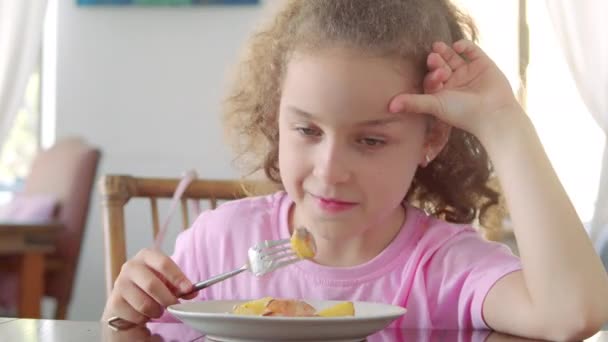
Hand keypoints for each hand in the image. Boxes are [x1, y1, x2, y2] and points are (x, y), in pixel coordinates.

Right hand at [102, 248, 195, 323]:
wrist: (127, 297)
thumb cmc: (151, 285)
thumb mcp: (167, 281)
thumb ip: (181, 285)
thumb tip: (193, 291)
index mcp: (146, 256)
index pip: (163, 263)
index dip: (178, 277)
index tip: (189, 289)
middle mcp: (130, 266)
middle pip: (152, 285)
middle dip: (167, 299)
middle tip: (174, 306)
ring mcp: (120, 283)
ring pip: (144, 304)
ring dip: (156, 311)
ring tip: (158, 309)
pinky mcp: (114, 301)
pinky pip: (136, 315)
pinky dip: (145, 318)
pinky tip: (144, 313)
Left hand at [389, 39, 522, 140]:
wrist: (492, 113)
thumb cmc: (462, 113)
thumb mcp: (434, 105)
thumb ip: (413, 103)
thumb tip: (389, 106)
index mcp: (443, 93)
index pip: (431, 77)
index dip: (430, 74)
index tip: (431, 75)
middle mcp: (455, 82)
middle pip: (441, 65)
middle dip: (436, 61)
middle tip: (432, 58)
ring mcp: (469, 72)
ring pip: (454, 57)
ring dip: (445, 52)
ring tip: (438, 48)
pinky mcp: (483, 64)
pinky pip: (471, 50)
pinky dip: (464, 46)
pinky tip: (457, 46)